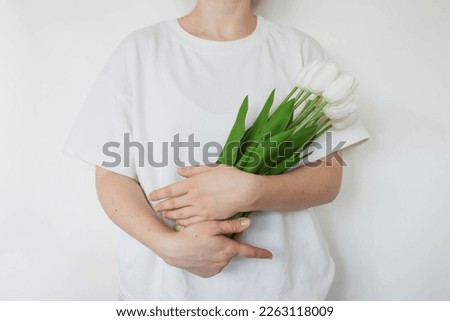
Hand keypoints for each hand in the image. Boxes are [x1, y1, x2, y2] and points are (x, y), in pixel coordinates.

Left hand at [148, 165, 261, 225]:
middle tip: (155, 207)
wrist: (245, 191)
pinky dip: (183, 222)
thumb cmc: (230, 177)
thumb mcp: (210, 169)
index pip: (171, 190)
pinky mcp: (209, 217)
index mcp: (193, 183)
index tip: (151, 196)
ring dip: (170, 214)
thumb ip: (193, 171)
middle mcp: (194, 197)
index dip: (159, 193)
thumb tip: (180, 171)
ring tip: (164, 214)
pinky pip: (192, 221)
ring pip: (180, 214)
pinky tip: (179, 221)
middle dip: (162, 205)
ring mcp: (201, 209)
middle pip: (173, 203)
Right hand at [156, 218, 271, 277]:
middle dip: (229, 242)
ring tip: (205, 241)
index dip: (260, 253)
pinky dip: (211, 257)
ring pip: (223, 257)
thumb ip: (231, 225)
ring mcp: (215, 268)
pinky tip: (202, 250)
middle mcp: (223, 261)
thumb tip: (248, 223)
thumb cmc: (191, 234)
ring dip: (219, 250)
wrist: (172, 248)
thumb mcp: (211, 225)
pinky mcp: (206, 273)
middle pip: (232, 250)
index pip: (248, 252)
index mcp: (228, 249)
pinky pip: (214, 264)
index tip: (270, 255)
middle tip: (216, 233)